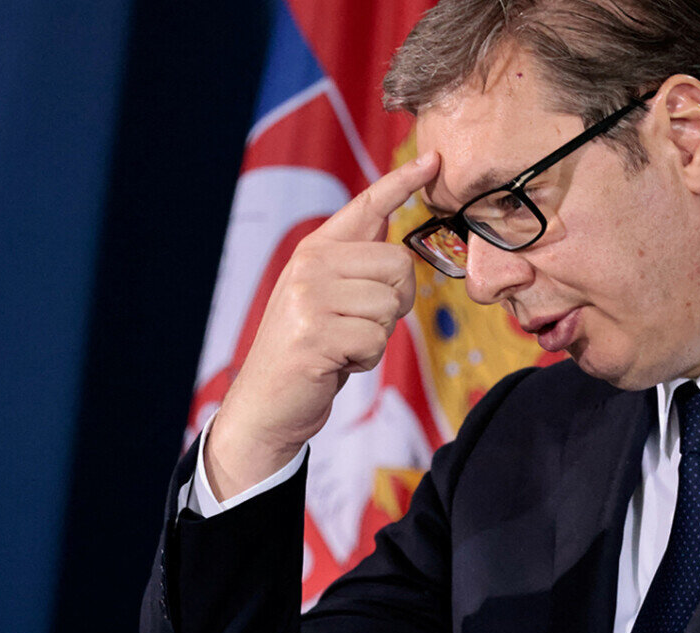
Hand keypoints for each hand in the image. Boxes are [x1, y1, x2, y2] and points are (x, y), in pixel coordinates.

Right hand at [204, 152, 439, 499]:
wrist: (266, 405)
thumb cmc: (308, 352)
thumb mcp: (327, 299)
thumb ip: (356, 267)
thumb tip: (395, 237)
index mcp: (315, 251)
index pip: (366, 207)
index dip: (401, 183)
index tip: (433, 161)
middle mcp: (310, 265)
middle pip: (398, 265)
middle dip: (395, 303)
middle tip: (361, 324)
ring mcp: (308, 298)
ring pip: (389, 306)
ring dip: (376, 336)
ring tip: (341, 345)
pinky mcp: (314, 334)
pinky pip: (375, 341)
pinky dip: (365, 360)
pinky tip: (336, 362)